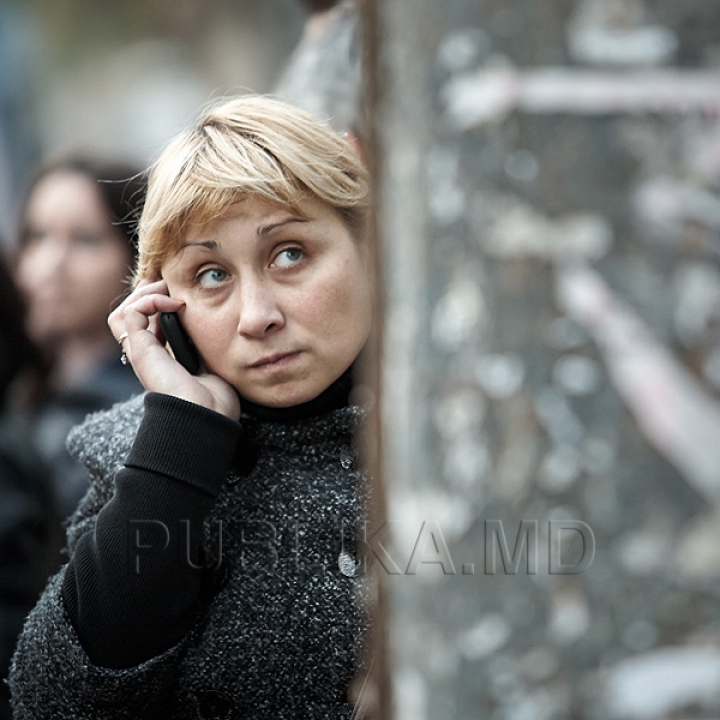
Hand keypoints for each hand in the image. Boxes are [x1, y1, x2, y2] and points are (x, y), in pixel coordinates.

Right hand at [108, 279, 240, 419]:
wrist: (205, 415)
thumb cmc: (215, 399)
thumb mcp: (212, 364)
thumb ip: (205, 345)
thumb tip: (212, 324)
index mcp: (163, 361)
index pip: (148, 325)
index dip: (158, 305)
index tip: (180, 293)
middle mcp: (148, 356)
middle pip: (129, 317)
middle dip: (146, 294)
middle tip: (168, 282)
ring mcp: (141, 354)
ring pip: (123, 314)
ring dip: (144, 294)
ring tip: (167, 289)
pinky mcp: (140, 350)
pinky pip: (131, 314)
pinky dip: (150, 301)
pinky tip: (174, 304)